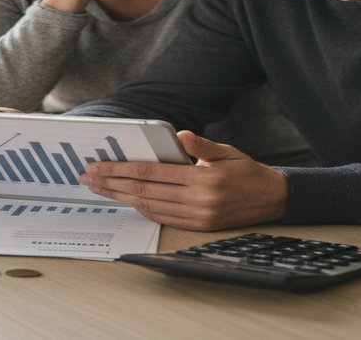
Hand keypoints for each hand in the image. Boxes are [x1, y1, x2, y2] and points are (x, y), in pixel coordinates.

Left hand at [78, 131, 288, 230]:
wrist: (273, 198)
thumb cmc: (245, 170)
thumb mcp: (226, 150)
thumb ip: (200, 145)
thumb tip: (180, 135)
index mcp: (201, 178)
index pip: (150, 172)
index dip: (120, 169)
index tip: (98, 166)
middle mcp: (197, 200)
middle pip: (143, 191)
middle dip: (111, 184)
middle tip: (87, 178)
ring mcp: (197, 216)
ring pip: (149, 206)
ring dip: (120, 197)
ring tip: (99, 189)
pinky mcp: (199, 227)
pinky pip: (163, 218)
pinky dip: (142, 209)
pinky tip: (126, 200)